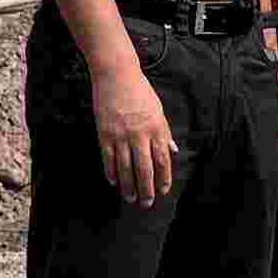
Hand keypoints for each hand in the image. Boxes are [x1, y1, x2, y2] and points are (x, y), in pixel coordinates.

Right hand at [93, 58, 180, 204]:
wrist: (116, 74)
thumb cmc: (139, 90)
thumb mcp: (158, 109)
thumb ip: (165, 132)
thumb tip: (173, 151)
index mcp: (156, 128)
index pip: (162, 160)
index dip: (164, 178)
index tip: (163, 190)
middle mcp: (140, 134)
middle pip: (144, 168)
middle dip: (147, 189)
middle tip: (146, 203)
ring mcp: (121, 135)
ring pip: (125, 168)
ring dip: (128, 185)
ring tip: (130, 197)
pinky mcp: (105, 133)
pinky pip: (108, 158)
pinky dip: (111, 172)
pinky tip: (113, 181)